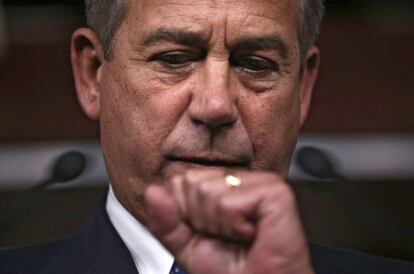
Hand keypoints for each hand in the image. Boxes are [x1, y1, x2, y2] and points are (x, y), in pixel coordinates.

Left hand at [145, 169, 313, 273]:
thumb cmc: (233, 272)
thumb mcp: (187, 247)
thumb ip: (167, 221)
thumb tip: (152, 191)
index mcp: (222, 185)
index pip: (180, 181)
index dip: (186, 215)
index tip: (210, 232)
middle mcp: (240, 179)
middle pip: (191, 183)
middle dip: (201, 220)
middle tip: (227, 236)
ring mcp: (259, 181)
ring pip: (208, 192)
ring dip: (219, 226)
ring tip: (240, 236)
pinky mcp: (275, 192)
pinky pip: (229, 203)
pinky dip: (234, 227)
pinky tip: (252, 234)